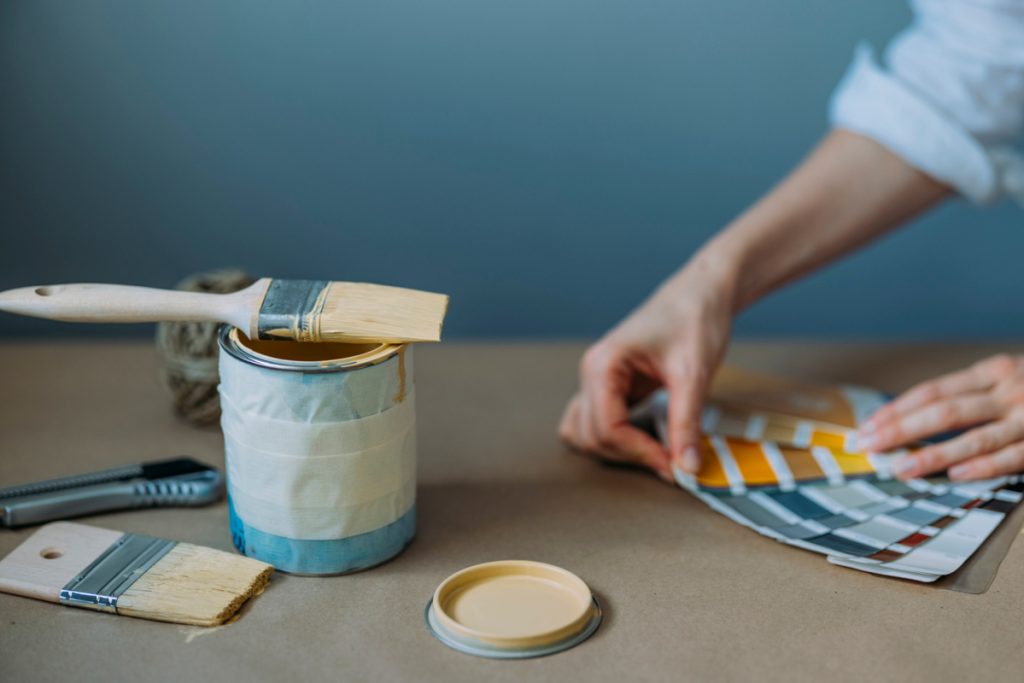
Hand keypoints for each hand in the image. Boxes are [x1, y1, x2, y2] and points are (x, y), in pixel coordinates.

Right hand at [558, 258, 734, 481]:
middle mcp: (592, 373)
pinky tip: (645, 440)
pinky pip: (595, 423)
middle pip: (592, 437)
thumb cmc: (693, 319)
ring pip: (584, 434)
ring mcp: (597, 380)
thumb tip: (687, 466)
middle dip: (630, 455)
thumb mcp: (693, 373)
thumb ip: (686, 422)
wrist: (700, 294)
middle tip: (673, 463)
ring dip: (615, 451)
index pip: (607, 428)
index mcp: (603, 364)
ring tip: (655, 453)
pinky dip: (614, 440)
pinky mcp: (610, 387)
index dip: (640, 453)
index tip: (674, 466)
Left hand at [857, 354, 1023, 479]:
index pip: (932, 392)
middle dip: (899, 431)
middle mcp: (1009, 390)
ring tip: (900, 468)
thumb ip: (969, 397)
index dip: (896, 411)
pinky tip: (956, 475)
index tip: (865, 428)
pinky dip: (983, 466)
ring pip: (973, 437)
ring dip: (931, 454)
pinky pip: (1012, 455)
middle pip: (943, 412)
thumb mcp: (1005, 382)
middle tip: (867, 448)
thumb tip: (910, 421)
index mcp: (993, 372)